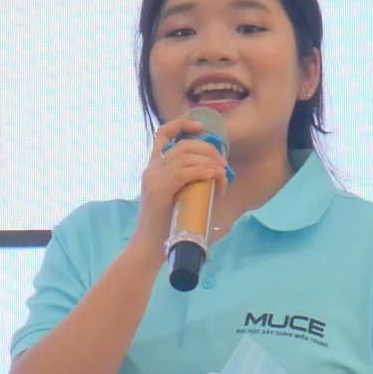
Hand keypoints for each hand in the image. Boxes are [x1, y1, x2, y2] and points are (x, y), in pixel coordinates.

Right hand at [136, 117, 230, 246]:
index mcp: (154, 169)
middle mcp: (152, 169)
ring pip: (184, 155)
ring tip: (221, 174)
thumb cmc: (167, 230)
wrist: (149, 248)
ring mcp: (153, 178)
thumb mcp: (181, 202)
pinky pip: (183, 172)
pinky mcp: (158, 190)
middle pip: (182, 144)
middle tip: (223, 163)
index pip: (162, 135)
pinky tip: (213, 177)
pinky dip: (202, 171)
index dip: (182, 124)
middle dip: (208, 149)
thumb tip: (221, 191)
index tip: (200, 127)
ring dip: (209, 161)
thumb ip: (195, 192)